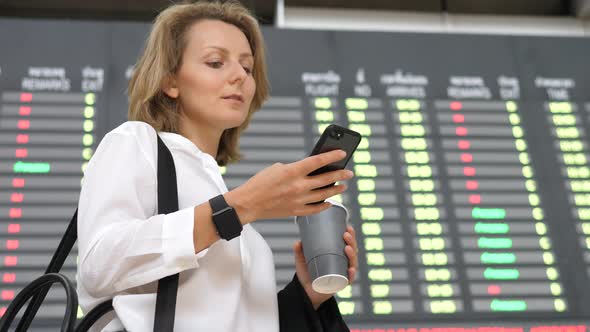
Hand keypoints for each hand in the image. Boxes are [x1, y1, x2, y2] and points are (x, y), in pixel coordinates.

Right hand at [225, 150, 353, 223]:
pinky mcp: (296, 211)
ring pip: (324, 195)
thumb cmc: (260, 183)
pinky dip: (324, 205)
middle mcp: (298, 186)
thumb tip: (310, 171)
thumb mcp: (277, 169)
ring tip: (343, 186)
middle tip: (349, 173)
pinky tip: (329, 202)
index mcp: (293, 171)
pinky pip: (315, 209)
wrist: (248, 203)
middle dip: (340, 175)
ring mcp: (298, 200)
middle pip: (325, 179)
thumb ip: (295, 169)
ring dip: (335, 190)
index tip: (343, 154)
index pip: (318, 161)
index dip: (333, 156)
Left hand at [294, 225, 357, 309]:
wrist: (305, 292)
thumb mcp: (303, 261)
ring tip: (347, 248)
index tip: (348, 227)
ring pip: (352, 263)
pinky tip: (350, 269)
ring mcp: (342, 274)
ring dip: (352, 255)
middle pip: (352, 252)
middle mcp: (342, 264)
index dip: (350, 236)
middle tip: (346, 235)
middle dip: (352, 242)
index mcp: (337, 256)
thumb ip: (299, 252)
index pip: (347, 244)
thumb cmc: (307, 274)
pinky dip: (351, 275)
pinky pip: (348, 280)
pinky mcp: (340, 284)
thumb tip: (298, 242)